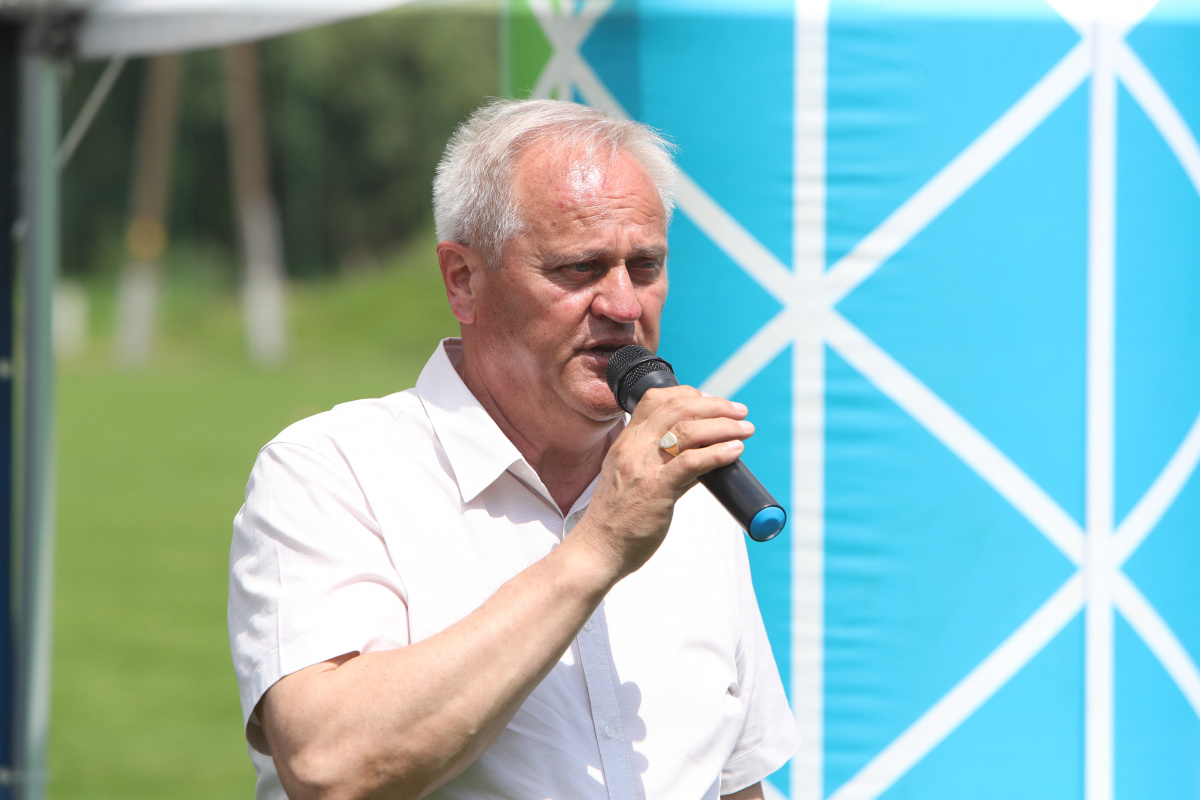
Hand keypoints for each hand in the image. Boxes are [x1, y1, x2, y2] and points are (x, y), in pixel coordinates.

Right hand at [568, 385, 753, 580]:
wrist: (598, 548)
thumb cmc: (617, 518)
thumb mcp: (632, 478)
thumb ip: (663, 464)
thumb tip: (701, 458)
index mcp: (626, 441)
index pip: (655, 399)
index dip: (687, 394)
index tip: (711, 402)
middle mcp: (633, 448)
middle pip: (677, 408)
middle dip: (714, 405)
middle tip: (739, 412)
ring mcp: (643, 467)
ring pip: (688, 430)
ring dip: (723, 426)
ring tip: (744, 430)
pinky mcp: (656, 490)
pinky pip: (692, 462)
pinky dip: (718, 453)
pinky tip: (734, 452)